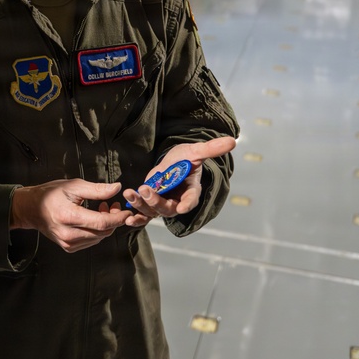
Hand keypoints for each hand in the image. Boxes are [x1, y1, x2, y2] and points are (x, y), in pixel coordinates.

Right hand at [11, 179, 130, 252]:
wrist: (31, 209)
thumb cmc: (50, 195)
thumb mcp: (73, 186)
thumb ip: (97, 189)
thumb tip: (116, 188)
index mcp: (69, 217)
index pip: (102, 223)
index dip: (118, 218)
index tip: (127, 211)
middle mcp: (68, 234)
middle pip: (103, 232)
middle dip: (113, 219)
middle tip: (112, 204)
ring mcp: (68, 243)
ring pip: (99, 238)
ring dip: (105, 225)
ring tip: (101, 209)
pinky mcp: (69, 247)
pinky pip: (91, 241)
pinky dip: (97, 231)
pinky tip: (93, 219)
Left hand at [122, 137, 236, 226]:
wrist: (174, 162)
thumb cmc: (186, 158)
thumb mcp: (196, 152)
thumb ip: (211, 149)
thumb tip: (232, 141)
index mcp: (192, 191)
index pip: (191, 199)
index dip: (187, 203)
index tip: (183, 207)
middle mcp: (178, 201)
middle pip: (168, 207)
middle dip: (156, 201)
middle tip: (145, 189)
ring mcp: (164, 204)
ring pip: (153, 211)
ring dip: (141, 206)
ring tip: (131, 194)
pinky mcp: (151, 204)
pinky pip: (144, 215)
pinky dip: (136, 217)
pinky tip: (127, 216)